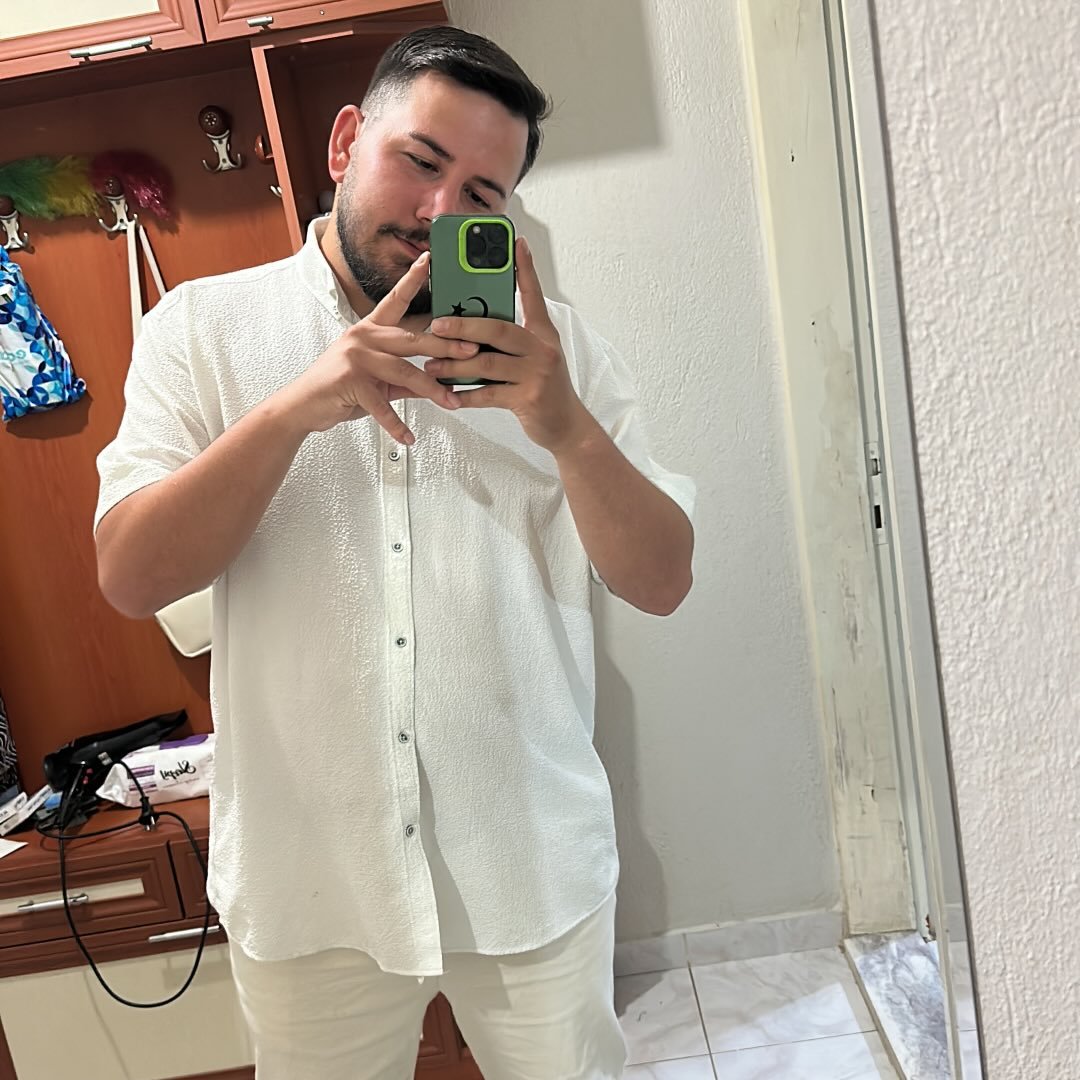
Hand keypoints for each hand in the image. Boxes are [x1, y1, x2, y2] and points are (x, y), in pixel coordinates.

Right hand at [281, 252, 478, 443]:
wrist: (303, 405)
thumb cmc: (339, 388)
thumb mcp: (377, 381)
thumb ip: (406, 379)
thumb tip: (438, 384)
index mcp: (370, 330)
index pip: (395, 300)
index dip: (413, 280)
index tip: (429, 261)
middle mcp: (363, 338)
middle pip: (412, 338)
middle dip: (445, 345)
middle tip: (471, 351)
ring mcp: (356, 357)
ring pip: (404, 371)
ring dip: (431, 390)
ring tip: (451, 402)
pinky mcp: (351, 381)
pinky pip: (381, 405)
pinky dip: (396, 424)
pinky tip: (408, 437)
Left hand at [422, 237, 595, 454]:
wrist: (566, 425)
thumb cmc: (543, 387)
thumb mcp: (536, 355)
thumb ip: (512, 337)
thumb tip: (474, 322)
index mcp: (543, 333)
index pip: (533, 294)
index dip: (525, 268)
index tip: (515, 242)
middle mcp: (543, 349)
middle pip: (499, 329)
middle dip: (463, 325)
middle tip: (436, 324)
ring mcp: (537, 374)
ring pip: (487, 363)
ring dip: (454, 364)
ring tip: (432, 365)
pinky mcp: (528, 399)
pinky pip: (488, 394)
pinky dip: (465, 396)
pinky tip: (449, 395)